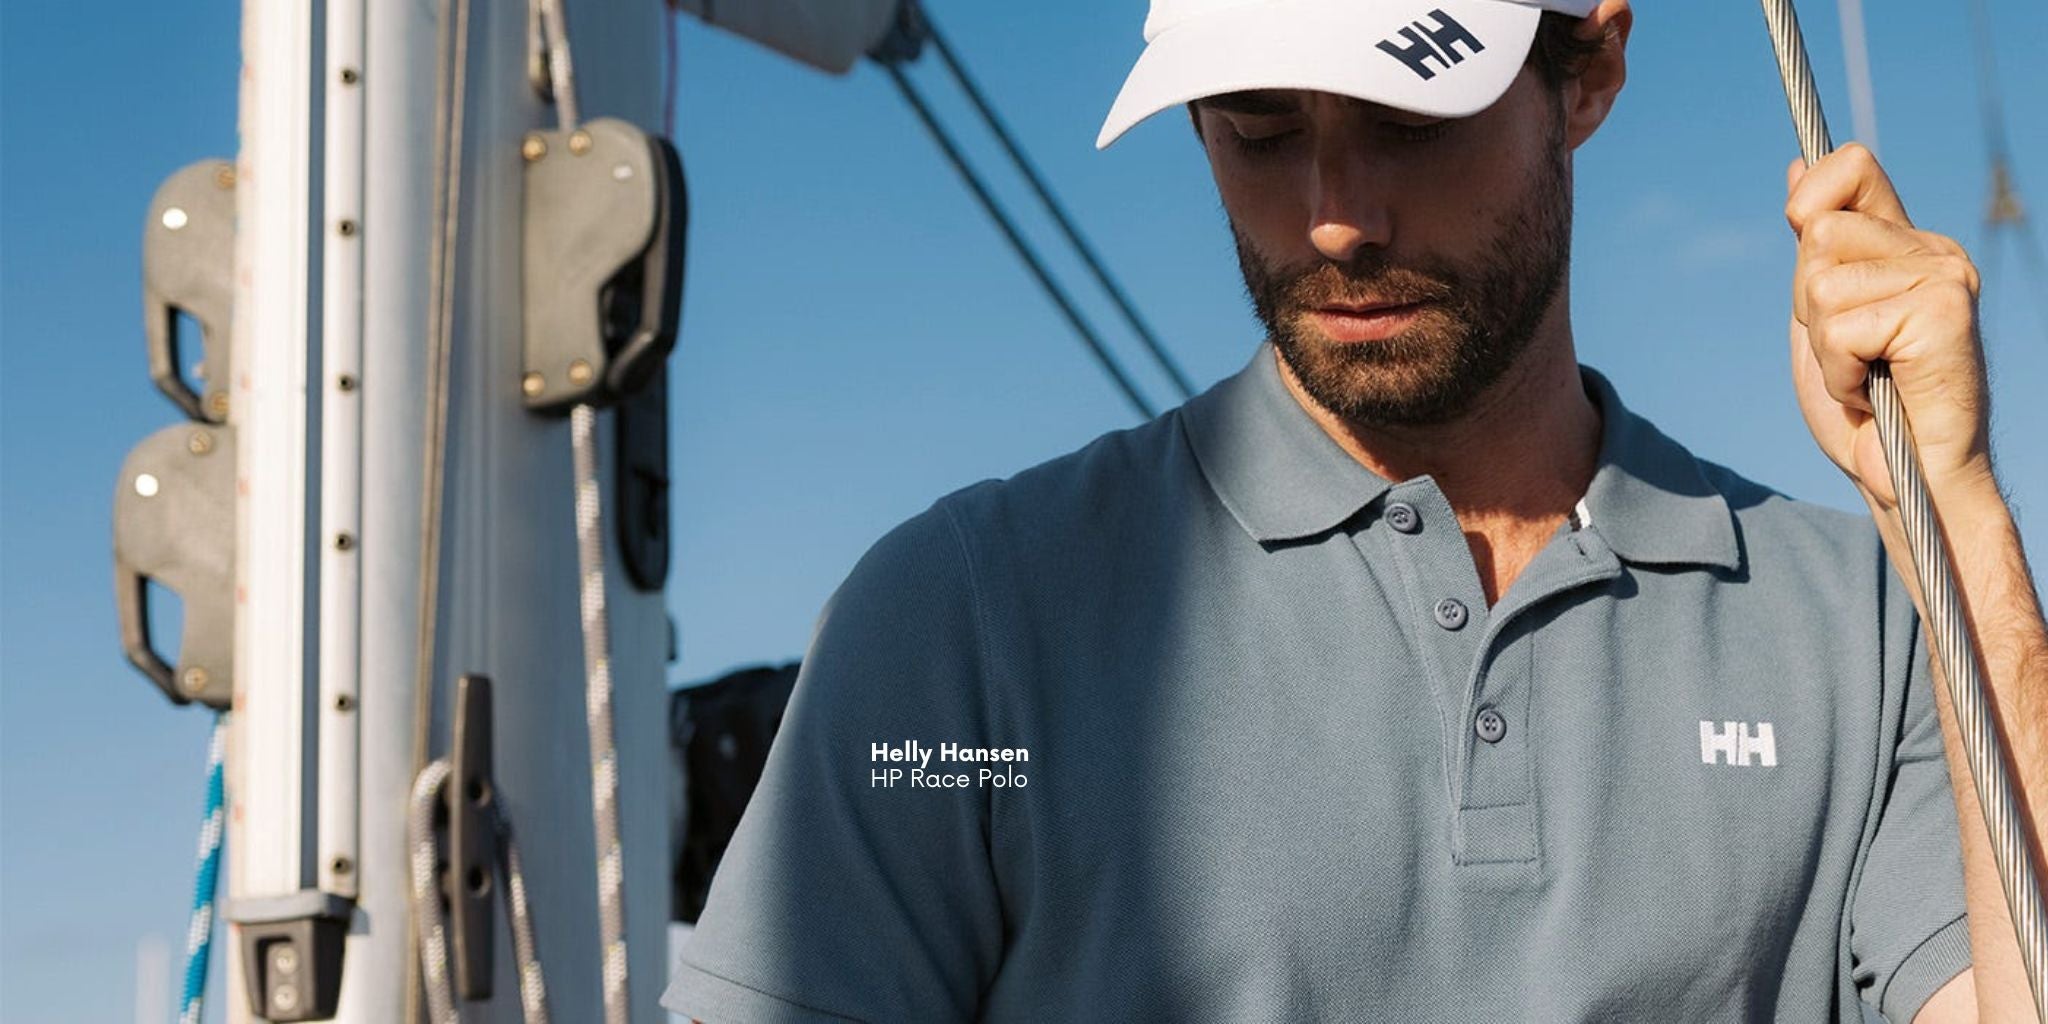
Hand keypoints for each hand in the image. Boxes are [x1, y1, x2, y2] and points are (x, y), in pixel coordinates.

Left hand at [1784, 143, 1995, 508]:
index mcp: (1905, 243)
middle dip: (1810, 304)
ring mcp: (1944, 276)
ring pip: (1822, 283)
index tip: (1810, 263)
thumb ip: (1814, 248)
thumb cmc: (1866, 406)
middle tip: (1850, 352)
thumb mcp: (1823, 316)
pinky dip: (1841, 372)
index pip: (1850, 165)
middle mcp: (1933, 250)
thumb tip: (1796, 168)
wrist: (1906, 476)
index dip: (1809, 203)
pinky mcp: (1945, 311)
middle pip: (1818, 232)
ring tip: (1863, 375)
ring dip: (1825, 348)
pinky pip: (1843, 328)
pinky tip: (1874, 391)